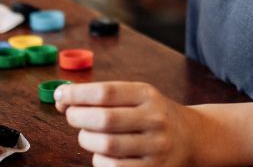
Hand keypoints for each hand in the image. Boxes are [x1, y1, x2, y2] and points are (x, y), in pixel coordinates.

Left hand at [55, 82, 202, 166]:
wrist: (191, 137)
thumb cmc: (152, 114)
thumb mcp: (137, 96)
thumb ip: (103, 96)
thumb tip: (63, 98)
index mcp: (147, 95)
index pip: (105, 92)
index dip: (77, 94)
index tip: (61, 94)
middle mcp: (155, 119)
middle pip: (104, 120)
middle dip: (78, 117)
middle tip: (72, 116)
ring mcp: (155, 147)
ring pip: (106, 146)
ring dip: (87, 140)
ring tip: (88, 135)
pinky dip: (99, 160)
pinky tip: (103, 153)